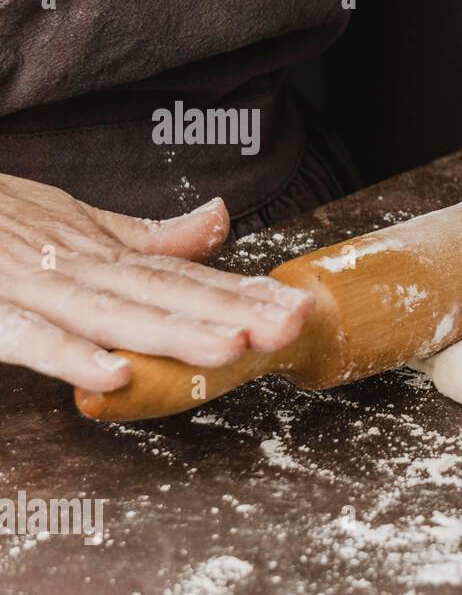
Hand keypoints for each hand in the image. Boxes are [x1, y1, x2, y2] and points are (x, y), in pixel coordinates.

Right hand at [0, 174, 313, 390]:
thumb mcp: (77, 223)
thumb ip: (149, 236)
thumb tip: (221, 220)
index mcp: (104, 253)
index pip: (185, 276)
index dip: (243, 292)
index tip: (299, 308)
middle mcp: (77, 265)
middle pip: (164, 294)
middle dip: (231, 312)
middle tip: (290, 325)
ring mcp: (31, 285)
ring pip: (112, 313)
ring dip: (171, 332)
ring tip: (231, 348)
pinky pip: (27, 336)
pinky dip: (68, 354)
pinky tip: (115, 374)